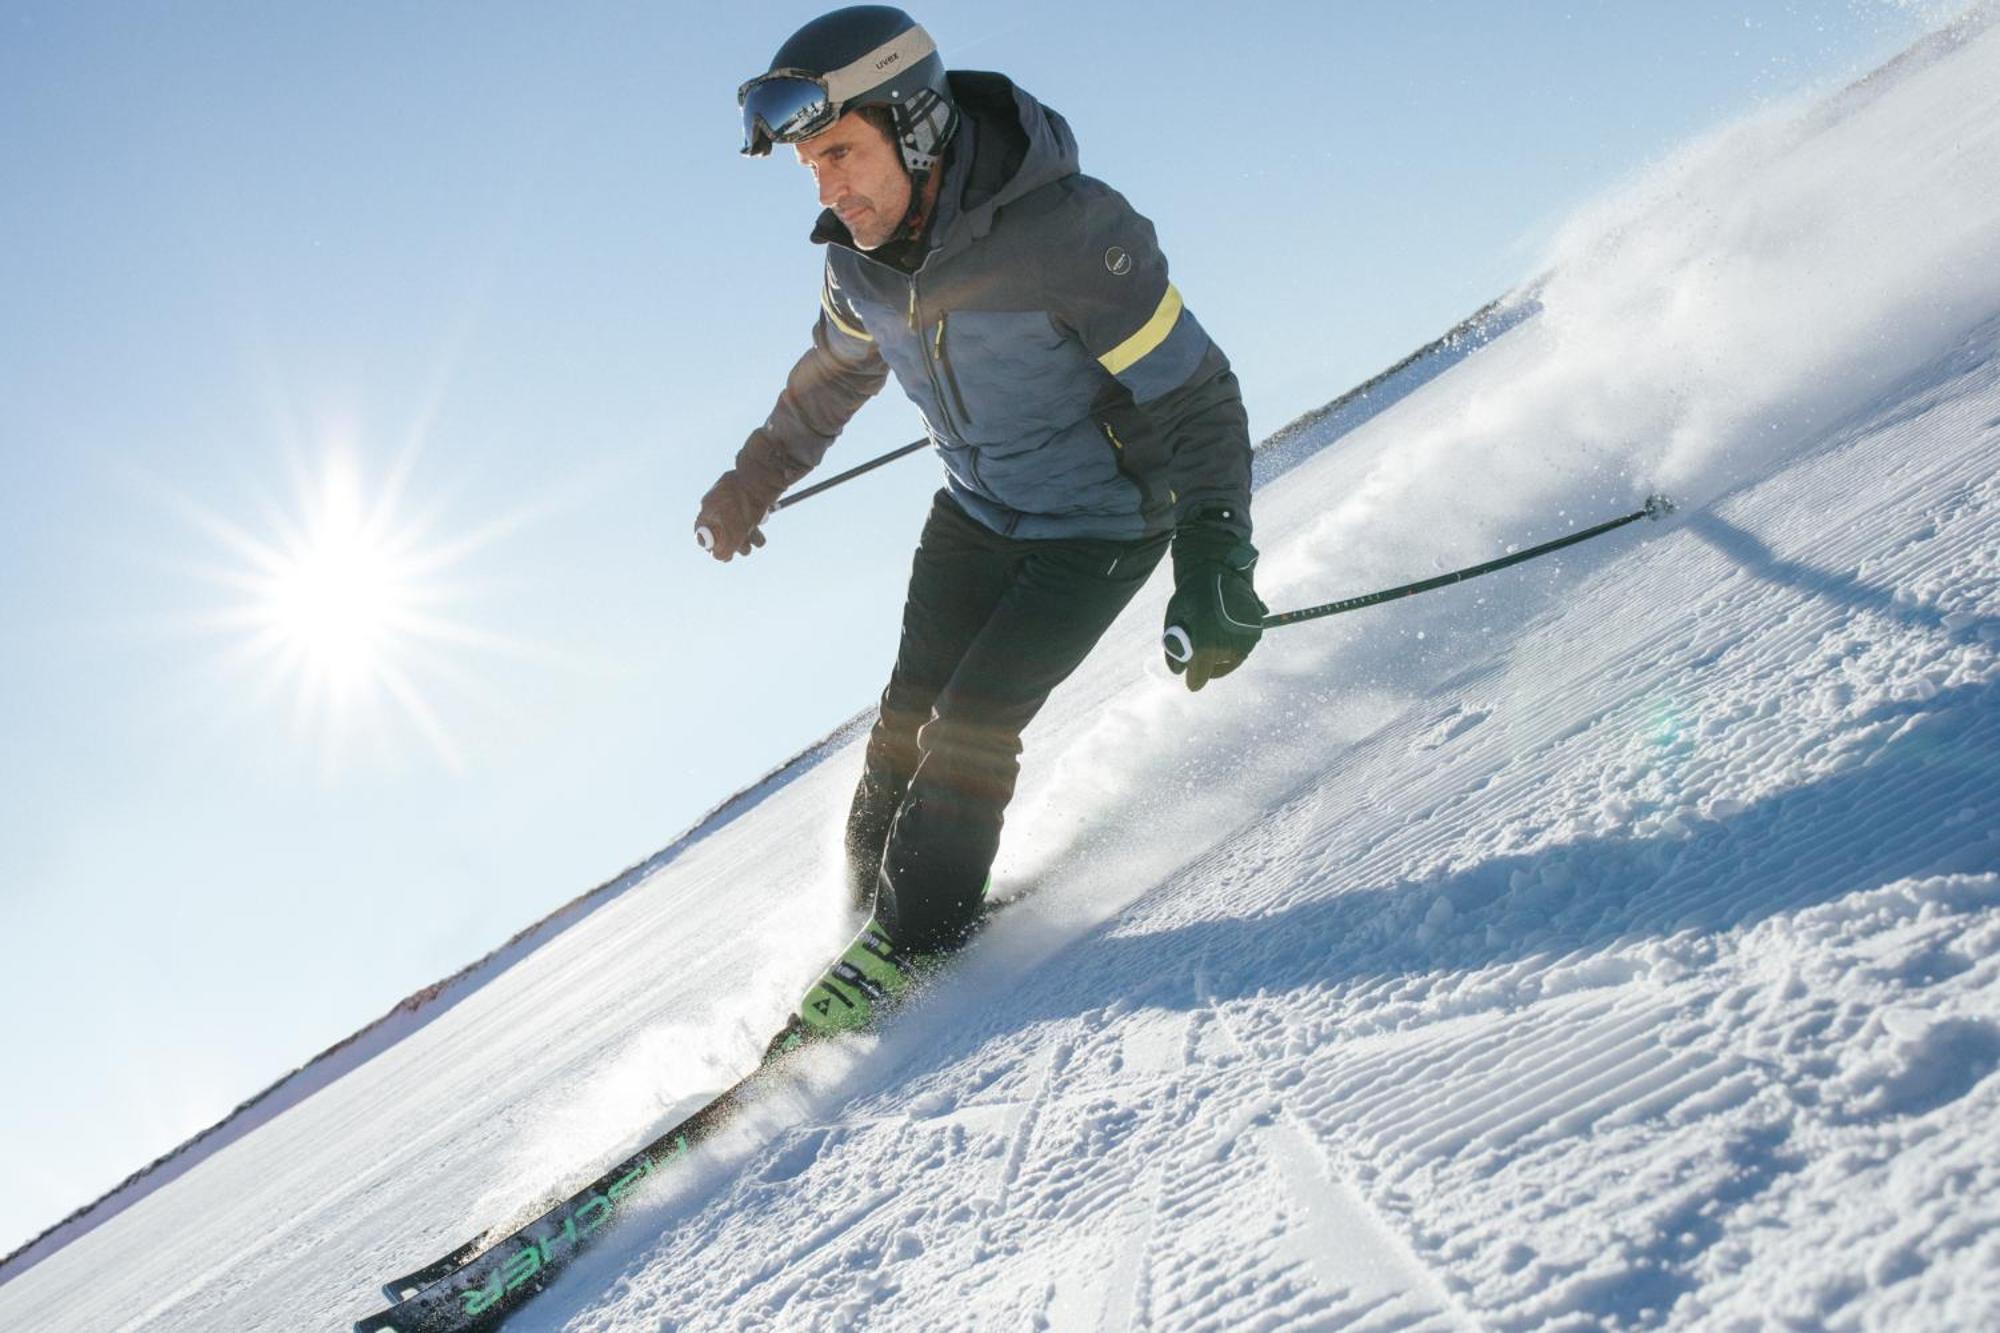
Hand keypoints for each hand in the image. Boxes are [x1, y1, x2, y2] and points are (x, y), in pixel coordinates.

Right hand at [695, 469, 775, 561]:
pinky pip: (749, 525)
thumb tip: (719, 558)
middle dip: (732, 546)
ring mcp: (735, 506)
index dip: (709, 545)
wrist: (762, 479)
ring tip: (754, 541)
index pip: (702, 532)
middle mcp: (719, 508)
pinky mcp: (749, 507)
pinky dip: (755, 533)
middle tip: (742, 550)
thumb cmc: (744, 506)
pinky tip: (760, 535)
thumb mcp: (733, 533)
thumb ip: (724, 548)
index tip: (719, 553)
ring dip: (745, 542)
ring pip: (737, 531)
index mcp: (708, 509)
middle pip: (721, 535)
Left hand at [1162, 509, 1264, 690]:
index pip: (1198, 678)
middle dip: (1206, 664)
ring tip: (1212, 636)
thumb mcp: (1174, 621)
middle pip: (1215, 670)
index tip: (1191, 681)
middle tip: (1199, 651)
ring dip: (1221, 656)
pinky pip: (1243, 647)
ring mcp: (1245, 640)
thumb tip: (1179, 671)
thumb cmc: (1190, 595)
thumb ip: (1174, 649)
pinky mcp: (1256, 631)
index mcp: (1205, 647)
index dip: (1192, 679)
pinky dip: (1234, 644)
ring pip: (1231, 660)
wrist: (1217, 569)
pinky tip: (1224, 629)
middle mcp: (1229, 647)